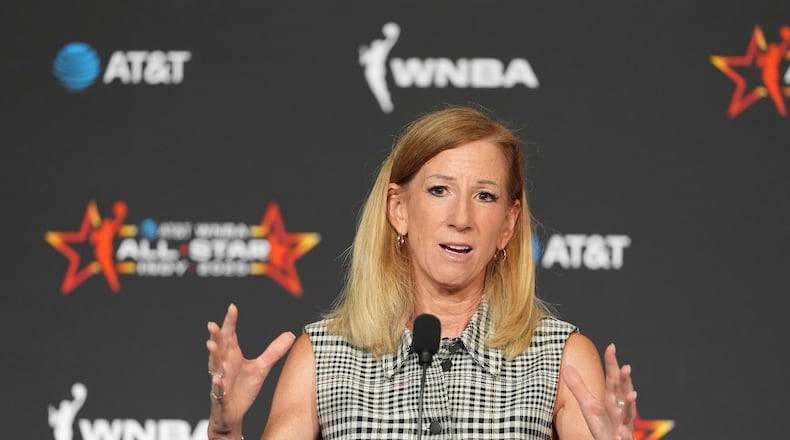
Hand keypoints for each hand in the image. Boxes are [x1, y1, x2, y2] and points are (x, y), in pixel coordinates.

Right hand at [206, 304, 294, 438]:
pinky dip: (217, 385)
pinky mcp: (220, 396)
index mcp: (232, 355)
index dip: (231, 322)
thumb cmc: (243, 388)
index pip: (230, 335)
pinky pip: (217, 390)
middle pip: (219, 347)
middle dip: (216, 335)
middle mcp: (224, 365)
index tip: (232, 307)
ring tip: (211, 344)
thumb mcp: (261, 368)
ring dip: (213, 356)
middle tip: (213, 324)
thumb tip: (290, 334)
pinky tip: (218, 380)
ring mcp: (220, 380)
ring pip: (214, 366)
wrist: (233, 414)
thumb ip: (274, 351)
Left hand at [563, 343, 636, 439]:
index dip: (612, 363)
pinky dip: (623, 434)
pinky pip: (622, 435)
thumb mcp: (588, 404)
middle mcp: (620, 408)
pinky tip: (621, 432)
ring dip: (630, 404)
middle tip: (625, 367)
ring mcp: (623, 423)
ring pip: (628, 412)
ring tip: (631, 394)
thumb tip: (567, 367)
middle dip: (625, 380)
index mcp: (612, 398)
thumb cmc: (603, 425)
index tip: (611, 347)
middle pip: (622, 391)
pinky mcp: (621, 437)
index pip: (612, 377)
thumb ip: (578, 387)